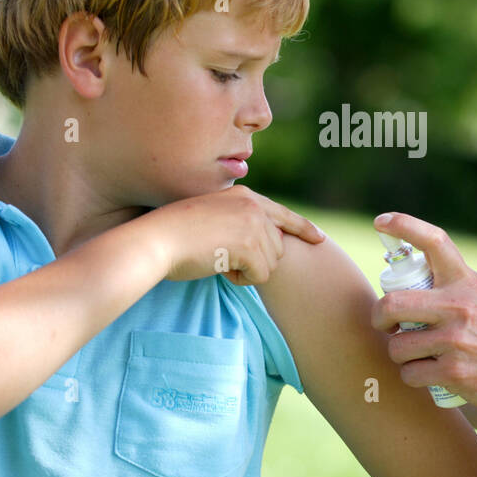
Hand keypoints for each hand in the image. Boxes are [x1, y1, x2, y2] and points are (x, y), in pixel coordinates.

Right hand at [146, 186, 324, 285]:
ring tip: (218, 258)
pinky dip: (241, 279)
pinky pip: (260, 276)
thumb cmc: (176, 235)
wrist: (157, 240)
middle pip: (277, 247)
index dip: (303, 228)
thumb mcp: (214, 218)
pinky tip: (219, 266)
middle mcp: (254, 205)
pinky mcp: (250, 244)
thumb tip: (266, 242)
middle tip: (222, 255)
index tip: (319, 238)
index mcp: (245, 196)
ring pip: (270, 263)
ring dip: (246, 270)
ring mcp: (254, 223)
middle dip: (254, 260)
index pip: (283, 214)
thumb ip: (240, 223)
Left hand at [370, 212, 476, 417]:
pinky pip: (409, 374)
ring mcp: (455, 339)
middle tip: (384, 324)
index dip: (404, 225)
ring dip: (401, 355)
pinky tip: (431, 376)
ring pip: (397, 346)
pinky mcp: (453, 371)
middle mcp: (459, 305)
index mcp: (466, 281)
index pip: (434, 241)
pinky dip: (413, 377)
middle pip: (392, 304)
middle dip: (379, 317)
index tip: (381, 222)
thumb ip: (452, 287)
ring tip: (420, 356)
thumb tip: (407, 281)